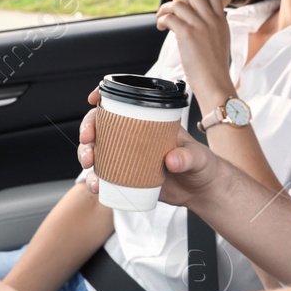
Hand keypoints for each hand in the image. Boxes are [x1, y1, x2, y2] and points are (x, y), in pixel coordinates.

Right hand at [78, 90, 217, 203]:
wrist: (202, 191)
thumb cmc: (203, 165)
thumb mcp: (199, 157)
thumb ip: (188, 157)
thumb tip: (171, 160)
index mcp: (150, 123)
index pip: (124, 104)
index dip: (104, 99)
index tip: (94, 101)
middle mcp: (135, 137)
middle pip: (102, 126)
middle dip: (88, 130)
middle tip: (88, 140)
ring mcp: (129, 157)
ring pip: (98, 151)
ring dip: (86, 155)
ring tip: (90, 167)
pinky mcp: (127, 177)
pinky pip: (105, 176)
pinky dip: (96, 180)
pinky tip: (96, 186)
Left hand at [156, 0, 231, 104]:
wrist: (215, 82)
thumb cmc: (215, 67)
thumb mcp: (220, 40)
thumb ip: (211, 26)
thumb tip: (194, 19)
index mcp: (221, 19)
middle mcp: (212, 18)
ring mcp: (200, 25)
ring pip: (178, 4)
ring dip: (165, 8)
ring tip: (161, 18)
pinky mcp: (187, 34)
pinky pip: (170, 17)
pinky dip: (162, 20)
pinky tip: (162, 27)